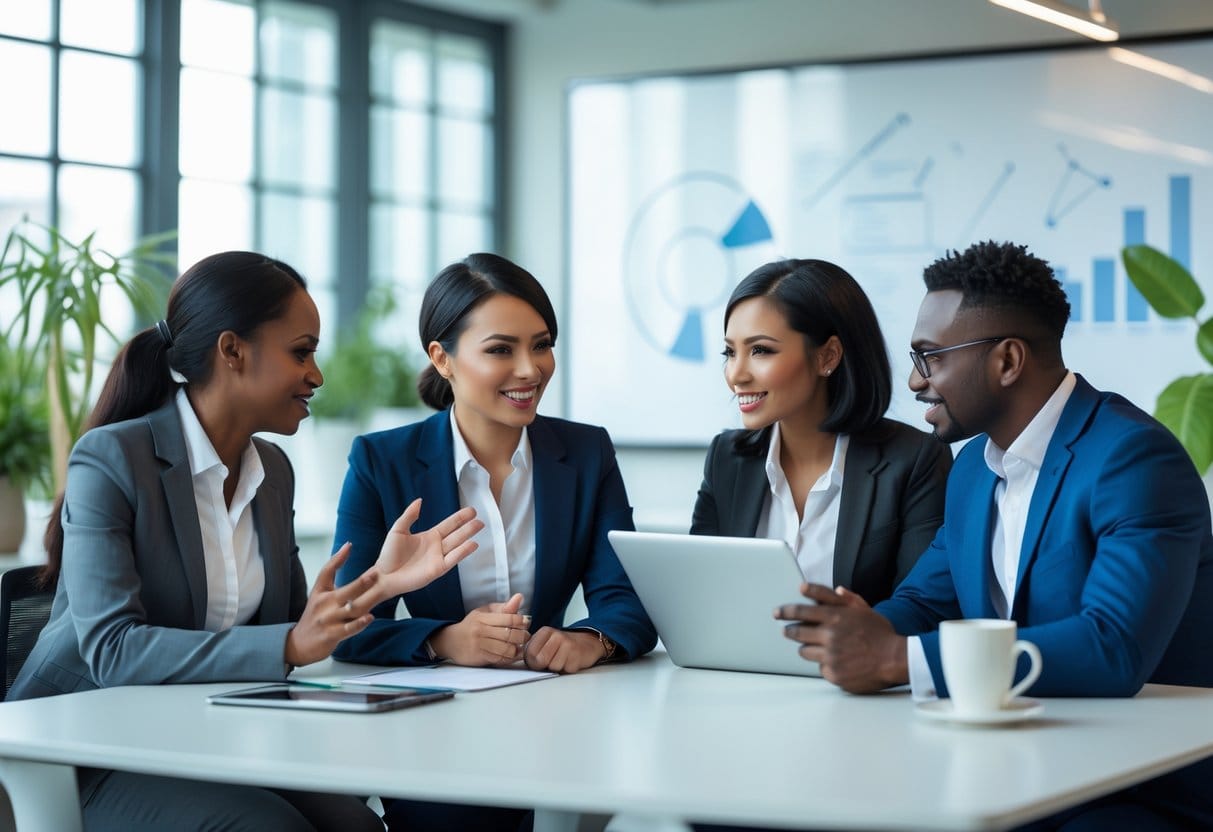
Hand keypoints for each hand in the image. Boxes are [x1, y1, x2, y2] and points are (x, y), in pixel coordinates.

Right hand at [285, 544, 376, 667]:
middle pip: (346, 591)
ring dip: (365, 602)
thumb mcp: (320, 593)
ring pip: (350, 610)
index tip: (349, 545)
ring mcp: (328, 620)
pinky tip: (370, 618)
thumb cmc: (316, 615)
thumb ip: (332, 574)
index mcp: (321, 592)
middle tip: (376, 574)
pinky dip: (359, 624)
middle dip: (361, 583)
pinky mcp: (332, 635)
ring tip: (378, 593)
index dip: (337, 558)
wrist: (299, 643)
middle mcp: (324, 604)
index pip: (327, 572)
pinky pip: (348, 629)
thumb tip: (347, 547)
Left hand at [371, 498, 483, 601]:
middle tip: (480, 519)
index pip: (449, 525)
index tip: (471, 511)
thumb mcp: (398, 530)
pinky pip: (453, 559)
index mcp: (429, 536)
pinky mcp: (438, 569)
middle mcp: (437, 546)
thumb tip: (420, 500)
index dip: (459, 518)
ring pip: (457, 544)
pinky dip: (463, 552)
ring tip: (479, 526)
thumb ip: (409, 515)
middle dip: (468, 526)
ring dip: (468, 535)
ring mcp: (439, 558)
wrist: (384, 575)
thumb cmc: (389, 555)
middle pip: (456, 534)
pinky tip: (472, 544)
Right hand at [429, 593, 530, 666]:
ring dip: (518, 649)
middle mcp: (480, 631)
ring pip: (507, 649)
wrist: (450, 641)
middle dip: (523, 636)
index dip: (521, 621)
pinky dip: (510, 658)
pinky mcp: (479, 657)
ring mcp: (479, 645)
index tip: (526, 622)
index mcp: (482, 617)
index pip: (508, 618)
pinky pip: (500, 659)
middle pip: (510, 635)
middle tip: (526, 636)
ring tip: (520, 646)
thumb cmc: (472, 625)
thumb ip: (503, 607)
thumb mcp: (485, 612)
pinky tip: (513, 654)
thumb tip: (520, 597)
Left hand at [523, 627, 604, 673]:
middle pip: (540, 661)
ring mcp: (568, 645)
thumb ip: (533, 648)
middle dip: (544, 665)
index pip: (529, 652)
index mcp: (545, 632)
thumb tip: (519, 659)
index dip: (531, 661)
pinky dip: (568, 668)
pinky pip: (566, 670)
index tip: (537, 661)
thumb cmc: (564, 645)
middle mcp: (557, 636)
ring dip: (558, 667)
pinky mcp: (578, 656)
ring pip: (554, 667)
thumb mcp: (547, 641)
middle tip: (551, 661)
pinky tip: (571, 660)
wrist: (588, 642)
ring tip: (563, 659)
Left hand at [774, 582, 907, 693]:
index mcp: (835, 617)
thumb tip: (818, 588)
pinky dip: (825, 663)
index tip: (777, 613)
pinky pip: (820, 667)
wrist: (895, 658)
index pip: (800, 611)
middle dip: (790, 631)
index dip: (785, 612)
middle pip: (797, 633)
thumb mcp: (862, 609)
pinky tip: (838, 660)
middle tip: (787, 630)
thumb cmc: (879, 633)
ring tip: (821, 646)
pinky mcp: (833, 673)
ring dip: (808, 648)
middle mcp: (829, 636)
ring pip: (805, 651)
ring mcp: (830, 656)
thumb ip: (840, 597)